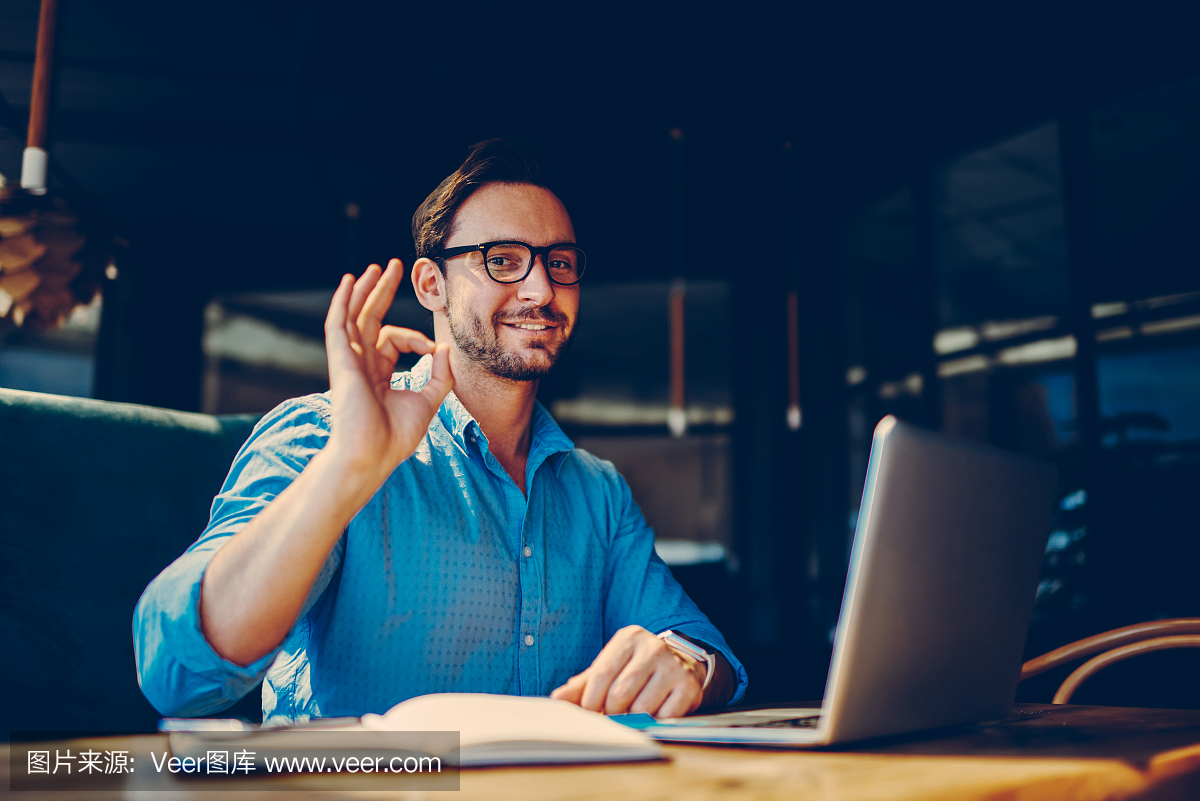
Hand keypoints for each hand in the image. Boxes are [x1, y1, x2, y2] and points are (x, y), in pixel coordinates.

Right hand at [323, 259, 453, 483]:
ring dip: (366, 290)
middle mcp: (361, 365)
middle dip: (383, 292)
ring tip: (377, 267)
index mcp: (378, 374)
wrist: (371, 455)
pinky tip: (351, 282)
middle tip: (394, 266)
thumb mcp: (428, 401)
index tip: (432, 352)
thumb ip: (439, 376)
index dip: (417, 340)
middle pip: (371, 319)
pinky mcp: (340, 361)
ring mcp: (348, 362)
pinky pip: (338, 324)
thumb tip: (445, 348)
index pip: (395, 341)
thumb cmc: (395, 437)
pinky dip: (343, 302)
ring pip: (356, 316)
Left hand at [550, 625, 704, 717]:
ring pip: (641, 708)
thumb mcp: (610, 668)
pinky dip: (655, 721)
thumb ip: (584, 684)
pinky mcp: (689, 686)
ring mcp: (673, 666)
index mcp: (629, 638)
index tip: (590, 712)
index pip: (601, 675)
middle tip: (614, 714)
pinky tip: (656, 710)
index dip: (590, 701)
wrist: (680, 663)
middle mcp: (653, 647)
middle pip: (619, 694)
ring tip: (634, 711)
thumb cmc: (636, 668)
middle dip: (612, 712)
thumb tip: (557, 699)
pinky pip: (664, 716)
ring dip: (634, 718)